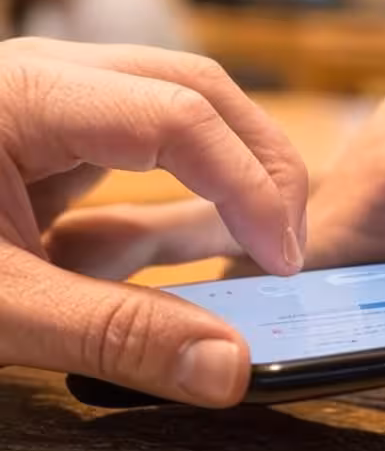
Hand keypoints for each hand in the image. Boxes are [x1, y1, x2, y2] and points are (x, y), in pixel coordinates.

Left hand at [0, 38, 307, 406]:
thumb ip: (114, 337)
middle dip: (260, 161)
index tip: (283, 261)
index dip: (248, 186)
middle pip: (196, 87)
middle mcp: (49, 81)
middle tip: (291, 244)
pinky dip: (188, 199)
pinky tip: (213, 246)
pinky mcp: (54, 145)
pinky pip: (145, 155)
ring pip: (181, 110)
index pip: (180, 115)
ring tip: (269, 241)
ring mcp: (53, 107)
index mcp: (27, 95)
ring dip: (234, 172)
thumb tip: (230, 369)